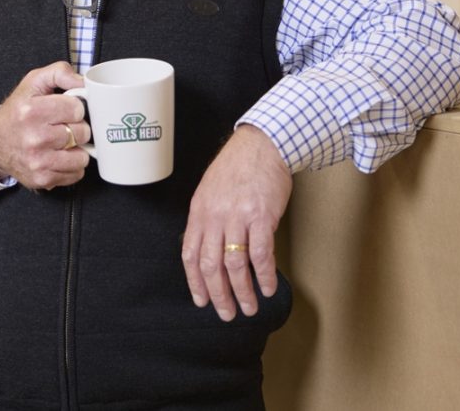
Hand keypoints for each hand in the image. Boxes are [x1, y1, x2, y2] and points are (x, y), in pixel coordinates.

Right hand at [0, 61, 90, 188]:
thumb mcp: (33, 82)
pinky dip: (71, 165)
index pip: (76, 109)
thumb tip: (83, 81)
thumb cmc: (17, 112)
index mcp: (31, 112)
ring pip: (82, 157)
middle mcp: (34, 138)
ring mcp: (38, 162)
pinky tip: (59, 156)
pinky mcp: (42, 179)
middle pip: (82, 133)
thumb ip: (60, 73)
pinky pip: (75, 174)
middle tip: (64, 125)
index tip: (67, 110)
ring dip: (77, 148)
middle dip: (77, 127)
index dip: (75, 108)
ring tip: (63, 142)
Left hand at [181, 124, 291, 320]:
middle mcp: (215, 216)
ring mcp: (238, 216)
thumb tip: (208, 248)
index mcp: (199, 211)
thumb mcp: (210, 190)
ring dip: (243, 291)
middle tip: (227, 313)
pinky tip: (269, 287)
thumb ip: (208, 218)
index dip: (195, 282)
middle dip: (218, 295)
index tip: (201, 300)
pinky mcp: (261, 217)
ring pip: (235, 264)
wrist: (261, 145)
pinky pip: (261, 254)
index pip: (190, 254)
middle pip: (211, 265)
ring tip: (250, 307)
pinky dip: (265, 275)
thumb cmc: (237, 167)